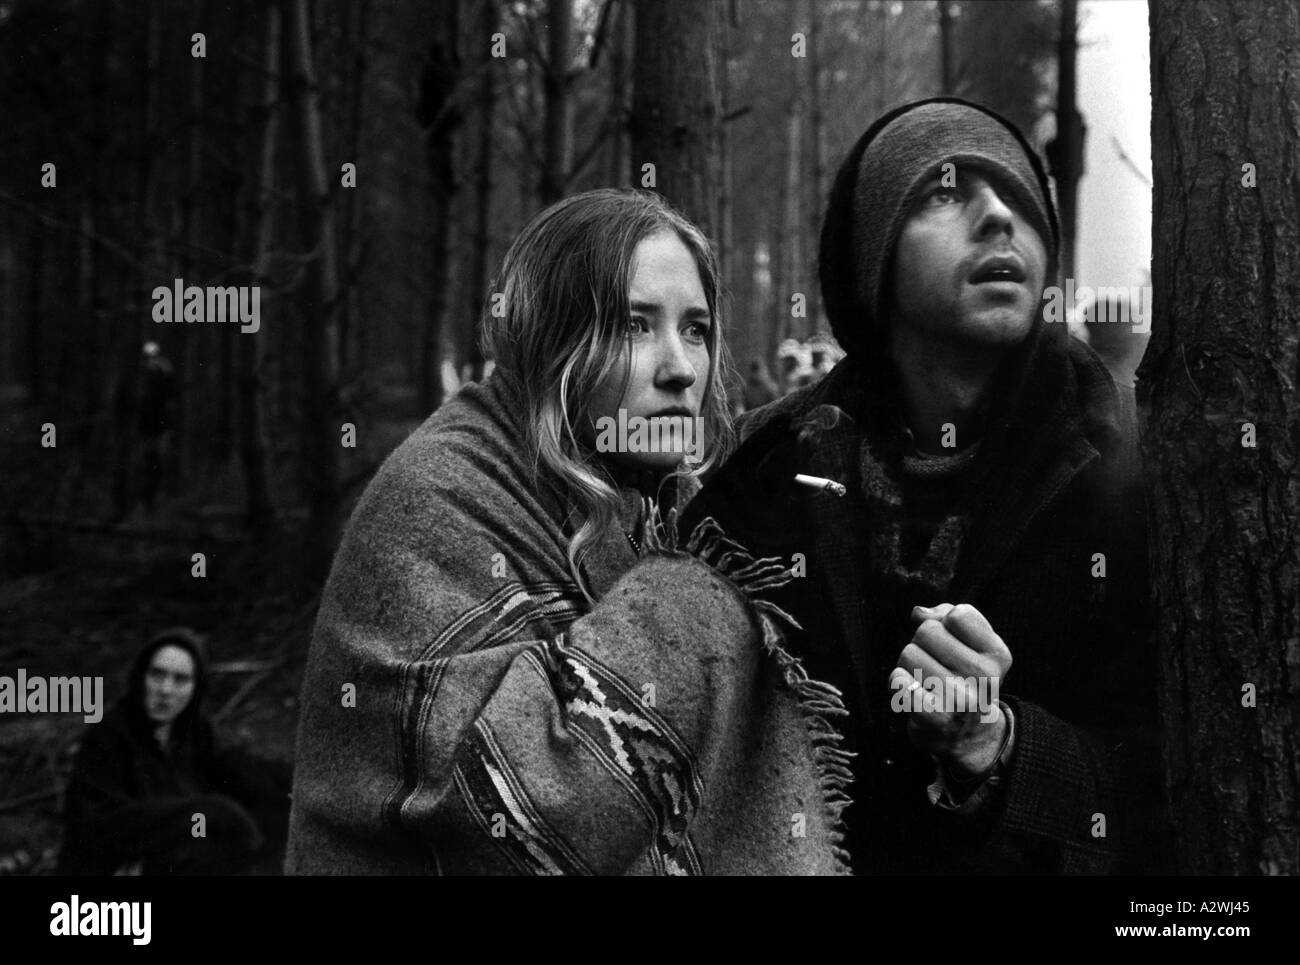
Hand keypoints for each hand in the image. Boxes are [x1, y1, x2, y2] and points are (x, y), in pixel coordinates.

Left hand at [889, 603, 1012, 778]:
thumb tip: (918, 613)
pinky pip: (899, 680)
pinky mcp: (934, 717)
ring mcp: (961, 699)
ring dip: (908, 665)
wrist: (966, 736)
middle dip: (923, 644)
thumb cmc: (962, 678)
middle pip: (926, 631)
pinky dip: (898, 683)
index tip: (953, 645)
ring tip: (926, 682)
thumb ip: (944, 616)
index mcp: (997, 656)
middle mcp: (985, 678)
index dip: (946, 624)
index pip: (957, 614)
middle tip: (936, 666)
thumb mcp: (969, 644)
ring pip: (908, 653)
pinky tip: (912, 692)